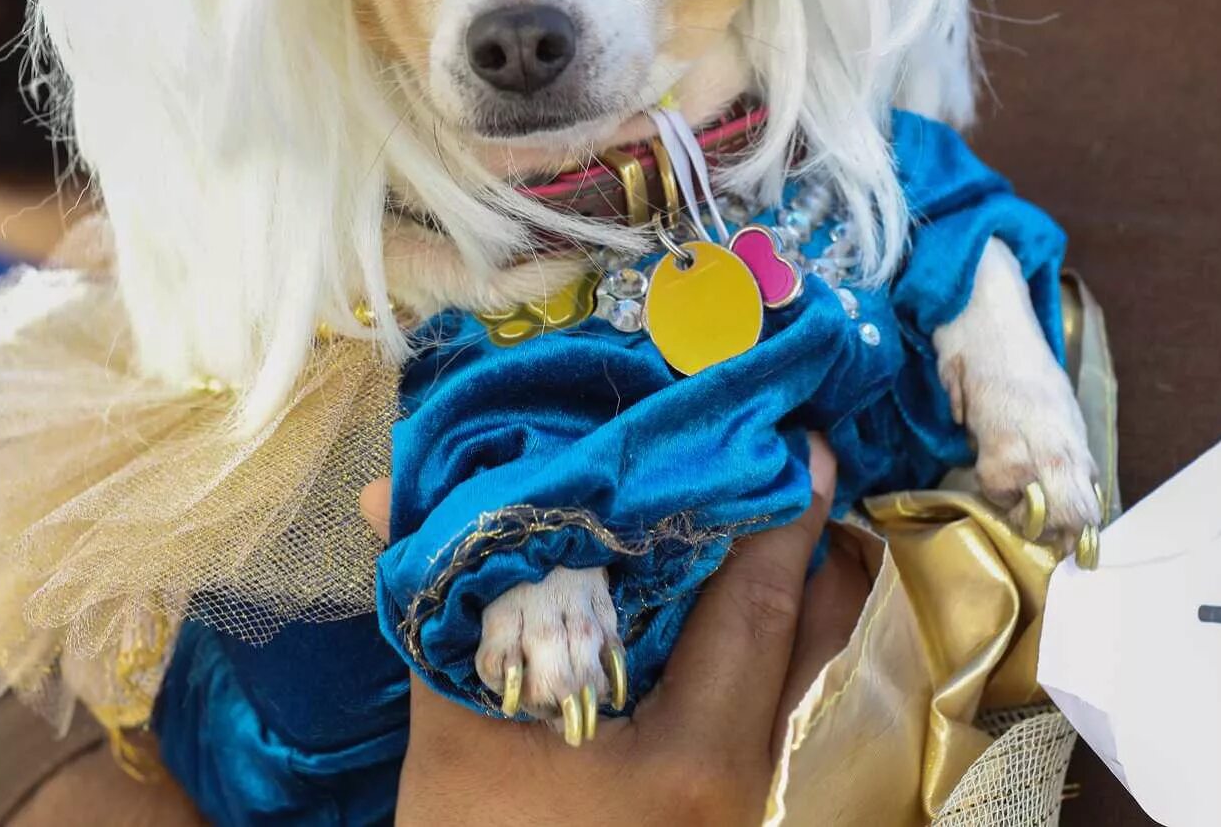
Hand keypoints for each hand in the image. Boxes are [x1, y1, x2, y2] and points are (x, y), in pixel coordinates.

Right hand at [360, 434, 870, 826]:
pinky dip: (774, 647)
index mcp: (696, 759)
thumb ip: (447, 606)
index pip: (760, 604)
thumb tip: (397, 491)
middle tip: (785, 460)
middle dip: (812, 543)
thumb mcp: (453, 737)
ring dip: (800, 595)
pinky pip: (789, 709)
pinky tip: (731, 605)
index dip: (781, 509)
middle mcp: (754, 784)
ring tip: (767, 516)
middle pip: (822, 636)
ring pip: (817, 675)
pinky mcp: (740, 813)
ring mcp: (756, 806)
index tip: (798, 432)